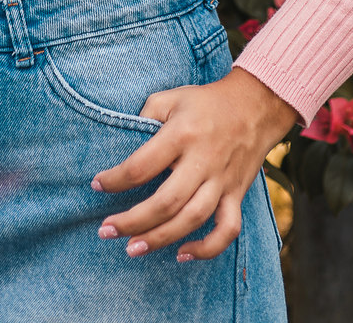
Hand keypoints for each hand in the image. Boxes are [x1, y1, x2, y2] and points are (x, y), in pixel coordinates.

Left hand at [90, 66, 298, 262]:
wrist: (255, 105)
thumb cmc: (205, 102)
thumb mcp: (171, 98)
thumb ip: (145, 116)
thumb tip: (122, 146)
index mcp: (182, 133)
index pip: (142, 164)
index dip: (115, 179)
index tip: (97, 184)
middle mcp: (203, 160)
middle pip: (167, 201)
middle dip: (132, 221)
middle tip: (106, 231)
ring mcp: (222, 180)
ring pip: (192, 219)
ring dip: (160, 239)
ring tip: (132, 248)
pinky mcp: (236, 194)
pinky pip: (227, 230)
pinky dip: (207, 249)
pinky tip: (182, 255)